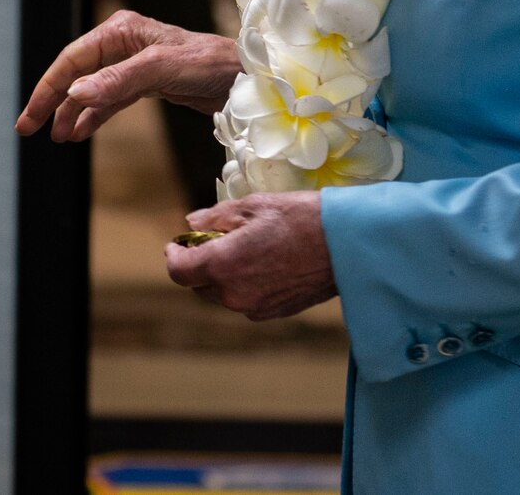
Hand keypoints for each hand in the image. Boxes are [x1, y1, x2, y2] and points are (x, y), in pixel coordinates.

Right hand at [15, 9, 240, 142]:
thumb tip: (75, 95)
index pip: (72, 60)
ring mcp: (134, 64)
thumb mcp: (163, 70)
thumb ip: (118, 81)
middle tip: (28, 128)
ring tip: (57, 136)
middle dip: (52, 101)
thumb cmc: (212, 64)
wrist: (249, 78)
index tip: (30, 118)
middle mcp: (124, 44)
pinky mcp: (147, 83)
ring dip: (72, 112)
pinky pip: (110, 100)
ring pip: (90, 89)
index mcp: (122, 31)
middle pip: (76, 73)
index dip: (48, 89)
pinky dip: (94, 116)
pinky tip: (80, 131)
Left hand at [164, 190, 335, 320]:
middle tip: (213, 240)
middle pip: (199, 285)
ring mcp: (254, 307)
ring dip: (223, 275)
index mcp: (222, 264)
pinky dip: (244, 285)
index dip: (174, 256)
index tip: (178, 243)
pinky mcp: (274, 313)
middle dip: (199, 264)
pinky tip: (263, 264)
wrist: (346, 245)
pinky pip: (246, 301)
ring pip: (223, 295)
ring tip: (243, 249)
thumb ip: (216, 218)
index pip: (178, 271)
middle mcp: (234, 293)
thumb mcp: (253, 206)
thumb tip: (191, 223)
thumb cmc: (300, 218)